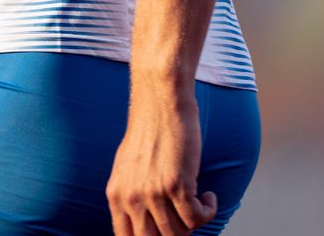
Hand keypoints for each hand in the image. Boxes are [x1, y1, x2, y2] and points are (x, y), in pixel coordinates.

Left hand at [106, 81, 216, 235]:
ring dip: (194, 222)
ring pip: (178, 234)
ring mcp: (153, 193)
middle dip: (175, 234)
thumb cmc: (149, 131)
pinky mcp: (177, 185)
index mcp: (115, 196)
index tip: (167, 232)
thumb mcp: (127, 167)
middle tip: (186, 218)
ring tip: (198, 202)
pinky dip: (208, 211)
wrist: (160, 101)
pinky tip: (208, 195)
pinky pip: (197, 219)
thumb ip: (130, 196)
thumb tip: (144, 224)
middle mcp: (130, 198)